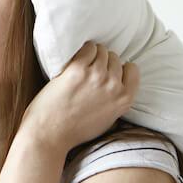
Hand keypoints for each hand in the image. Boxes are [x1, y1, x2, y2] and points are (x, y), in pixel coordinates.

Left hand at [20, 41, 139, 152]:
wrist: (50, 133)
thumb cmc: (75, 130)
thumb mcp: (108, 119)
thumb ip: (116, 100)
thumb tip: (117, 82)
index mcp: (124, 99)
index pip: (132, 69)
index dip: (119, 68)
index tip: (109, 70)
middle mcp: (113, 86)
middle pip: (115, 58)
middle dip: (104, 62)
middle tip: (90, 70)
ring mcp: (96, 76)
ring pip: (101, 51)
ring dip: (92, 54)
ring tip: (82, 64)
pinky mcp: (78, 69)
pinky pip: (87, 48)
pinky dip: (83, 50)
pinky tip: (75, 59)